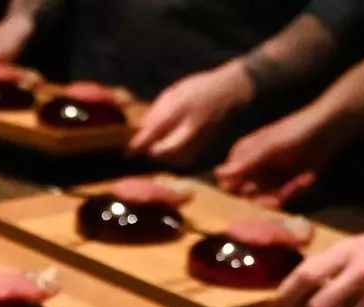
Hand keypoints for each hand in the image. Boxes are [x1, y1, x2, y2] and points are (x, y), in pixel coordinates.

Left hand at [130, 63, 254, 164]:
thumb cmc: (201, 88)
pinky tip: (173, 152)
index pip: (154, 131)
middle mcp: (193, 126)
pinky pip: (188, 160)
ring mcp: (203, 139)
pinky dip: (177, 160)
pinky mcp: (210, 148)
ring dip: (164, 158)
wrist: (235, 92)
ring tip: (159, 149)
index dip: (139, 144)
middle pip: (166, 151)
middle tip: (145, 149)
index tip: (128, 152)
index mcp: (182, 106)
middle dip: (152, 152)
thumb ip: (157, 111)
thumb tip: (141, 131)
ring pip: (176, 160)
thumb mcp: (176, 91)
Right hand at [216, 106, 336, 206]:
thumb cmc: (293, 133)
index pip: (228, 181)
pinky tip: (307, 177)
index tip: (250, 194)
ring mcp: (269, 175)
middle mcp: (252, 167)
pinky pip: (283, 195)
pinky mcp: (285, 182)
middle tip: (281, 194)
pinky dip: (295, 190)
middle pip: (248, 194)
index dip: (236, 191)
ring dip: (284, 192)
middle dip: (265, 195)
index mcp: (242, 155)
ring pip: (267, 196)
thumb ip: (243, 164)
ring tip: (301, 178)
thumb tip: (217, 175)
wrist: (327, 129)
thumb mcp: (267, 149)